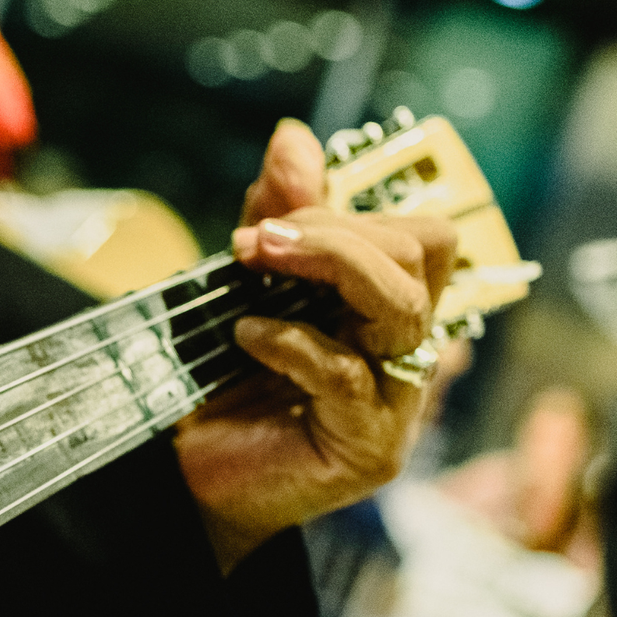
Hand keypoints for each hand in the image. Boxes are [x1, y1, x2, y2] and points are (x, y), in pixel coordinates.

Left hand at [173, 119, 457, 571]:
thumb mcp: (247, 286)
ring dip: (329, 266)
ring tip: (255, 261)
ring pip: (403, 309)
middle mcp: (407, 350)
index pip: (422, 234)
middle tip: (259, 238)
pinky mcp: (369, 448)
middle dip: (338, 230)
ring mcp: (397, 402)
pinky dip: (292, 341)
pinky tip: (246, 337)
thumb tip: (294, 137)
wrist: (191, 478)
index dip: (353, 210)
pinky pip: (346, 374)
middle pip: (425, 256)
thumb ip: (276, 218)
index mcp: (389, 308)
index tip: (268, 216)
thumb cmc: (228, 385)